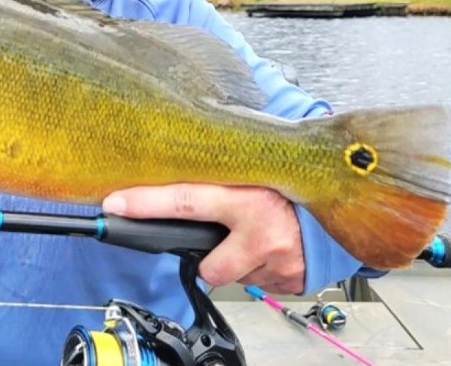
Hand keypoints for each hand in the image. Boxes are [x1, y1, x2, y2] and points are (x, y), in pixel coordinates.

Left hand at [103, 183, 304, 293]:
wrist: (336, 206)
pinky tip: (269, 248)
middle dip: (203, 258)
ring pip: (226, 275)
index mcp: (245, 194)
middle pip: (207, 263)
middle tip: (217, 239)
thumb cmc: (288, 181)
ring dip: (232, 261)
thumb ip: (218, 175)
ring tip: (250, 237)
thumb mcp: (251, 170)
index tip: (114, 204)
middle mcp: (259, 228)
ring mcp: (275, 260)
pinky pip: (252, 282)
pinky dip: (254, 267)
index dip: (144, 203)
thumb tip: (174, 168)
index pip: (183, 199)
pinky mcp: (287, 280)